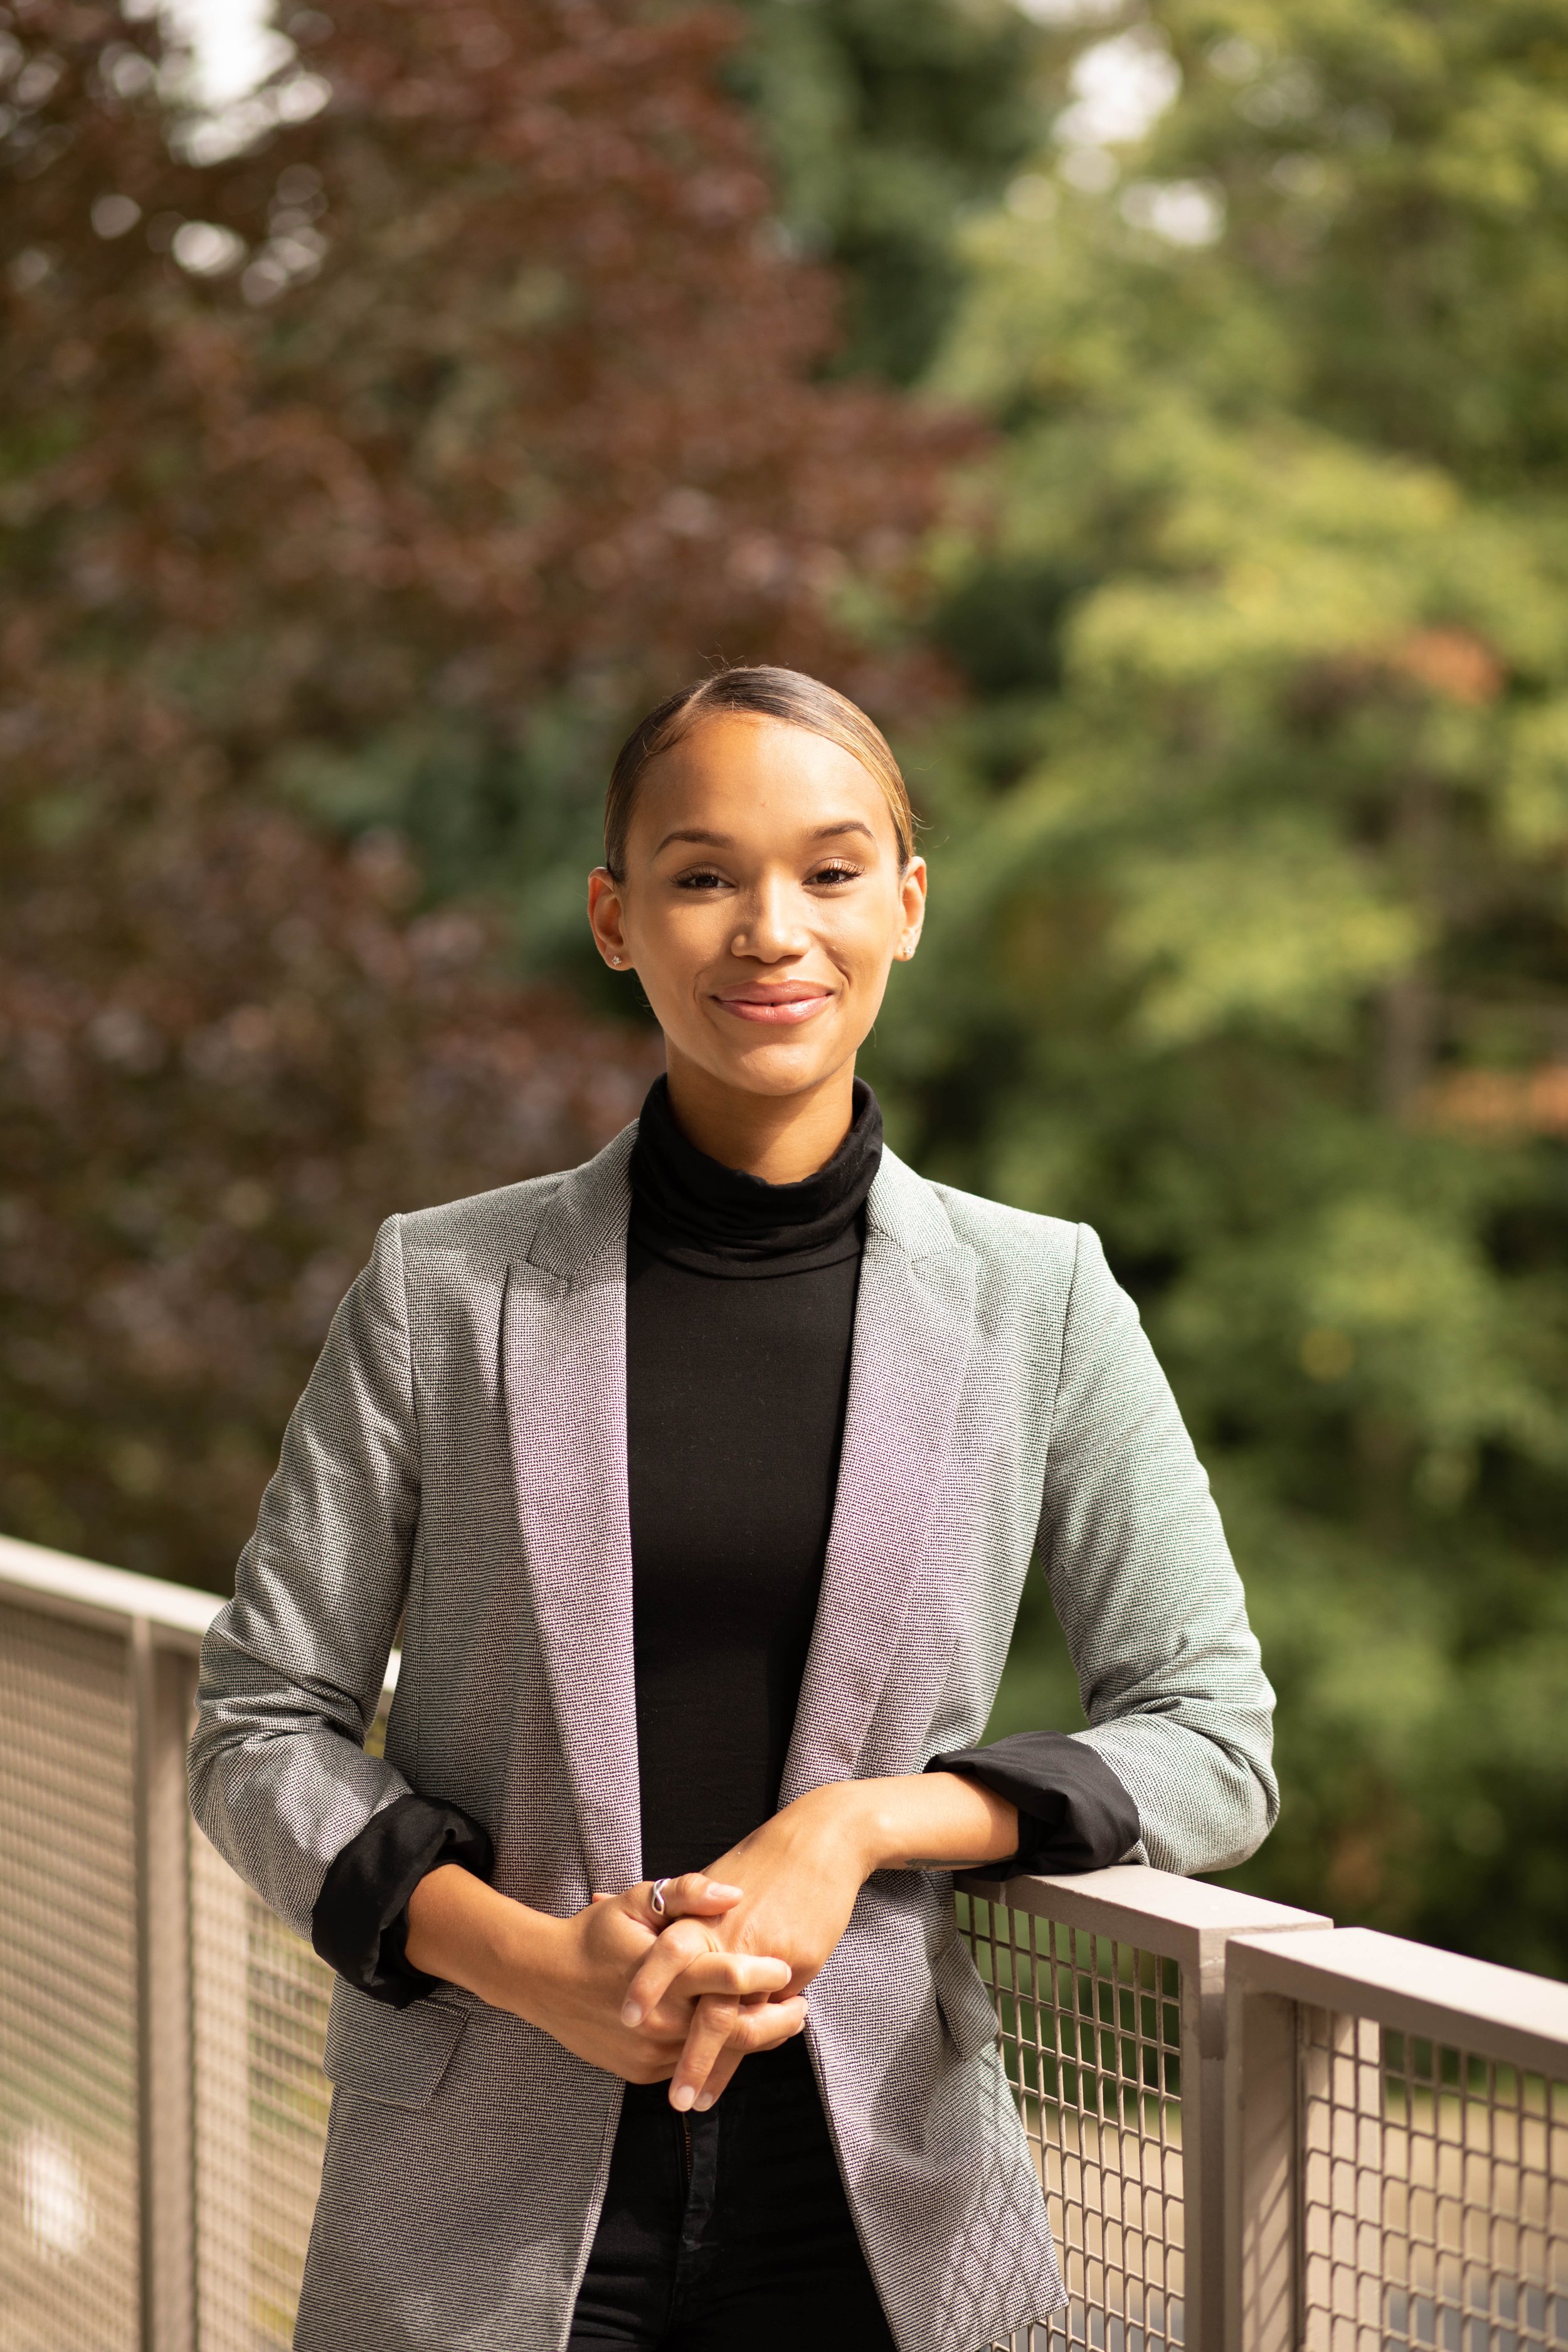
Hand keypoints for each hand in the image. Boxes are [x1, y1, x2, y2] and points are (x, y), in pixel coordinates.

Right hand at [404, 1864, 806, 2083]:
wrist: (543, 1980)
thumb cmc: (596, 1934)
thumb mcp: (639, 1900)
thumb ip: (688, 1893)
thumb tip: (733, 1893)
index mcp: (668, 1975)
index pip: (730, 1977)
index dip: (766, 1974)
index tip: (789, 1968)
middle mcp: (663, 2021)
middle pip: (735, 2028)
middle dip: (775, 2020)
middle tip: (800, 2007)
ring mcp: (652, 2053)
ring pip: (716, 2054)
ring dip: (751, 2040)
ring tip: (779, 2022)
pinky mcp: (642, 2071)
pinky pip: (689, 2065)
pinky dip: (716, 2054)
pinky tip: (735, 2036)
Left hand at [621, 1787, 877, 2109]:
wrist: (816, 1844)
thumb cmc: (760, 1863)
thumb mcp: (707, 1879)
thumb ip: (659, 1904)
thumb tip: (601, 1898)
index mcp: (701, 1916)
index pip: (667, 1955)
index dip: (647, 1987)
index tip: (626, 2021)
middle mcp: (729, 1939)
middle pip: (703, 2004)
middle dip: (687, 2055)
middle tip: (671, 2096)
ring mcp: (763, 1956)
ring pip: (734, 2022)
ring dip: (714, 2066)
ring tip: (694, 2100)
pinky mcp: (794, 1965)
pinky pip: (770, 2016)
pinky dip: (756, 2045)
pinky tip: (741, 2068)